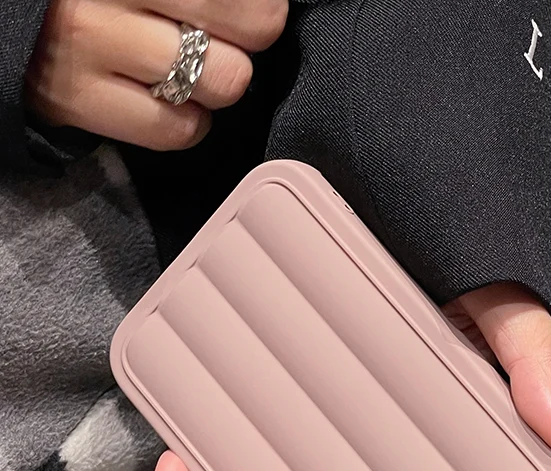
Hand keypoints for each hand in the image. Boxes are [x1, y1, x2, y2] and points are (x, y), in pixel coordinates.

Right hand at [26, 0, 287, 149]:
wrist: (27, 30)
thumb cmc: (118, 4)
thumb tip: (276, 12)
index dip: (259, 7)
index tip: (236, 13)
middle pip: (258, 25)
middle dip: (244, 41)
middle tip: (210, 39)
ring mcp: (87, 36)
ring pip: (224, 80)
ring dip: (215, 87)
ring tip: (183, 70)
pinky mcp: (75, 96)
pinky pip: (179, 130)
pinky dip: (185, 125)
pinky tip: (162, 102)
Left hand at [153, 282, 550, 470]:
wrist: (394, 195)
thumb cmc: (460, 265)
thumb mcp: (508, 312)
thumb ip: (535, 364)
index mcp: (443, 466)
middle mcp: (379, 465)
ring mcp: (324, 436)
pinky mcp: (280, 399)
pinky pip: (236, 446)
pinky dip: (205, 462)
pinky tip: (182, 468)